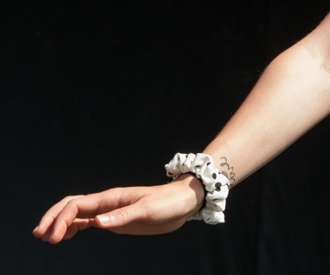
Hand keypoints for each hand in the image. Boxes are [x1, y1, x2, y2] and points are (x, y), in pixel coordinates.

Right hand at [33, 174, 204, 243]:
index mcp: (111, 197)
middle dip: (53, 218)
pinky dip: (74, 227)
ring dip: (60, 223)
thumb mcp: (147, 210)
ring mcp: (110, 210)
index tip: (55, 237)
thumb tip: (96, 223)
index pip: (77, 205)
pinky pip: (89, 221)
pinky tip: (67, 236)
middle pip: (71, 206)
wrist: (184, 202)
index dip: (62, 219)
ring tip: (45, 237)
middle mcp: (107, 202)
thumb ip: (122, 217)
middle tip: (39, 234)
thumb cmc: (168, 203)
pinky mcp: (116, 219)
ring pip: (77, 213)